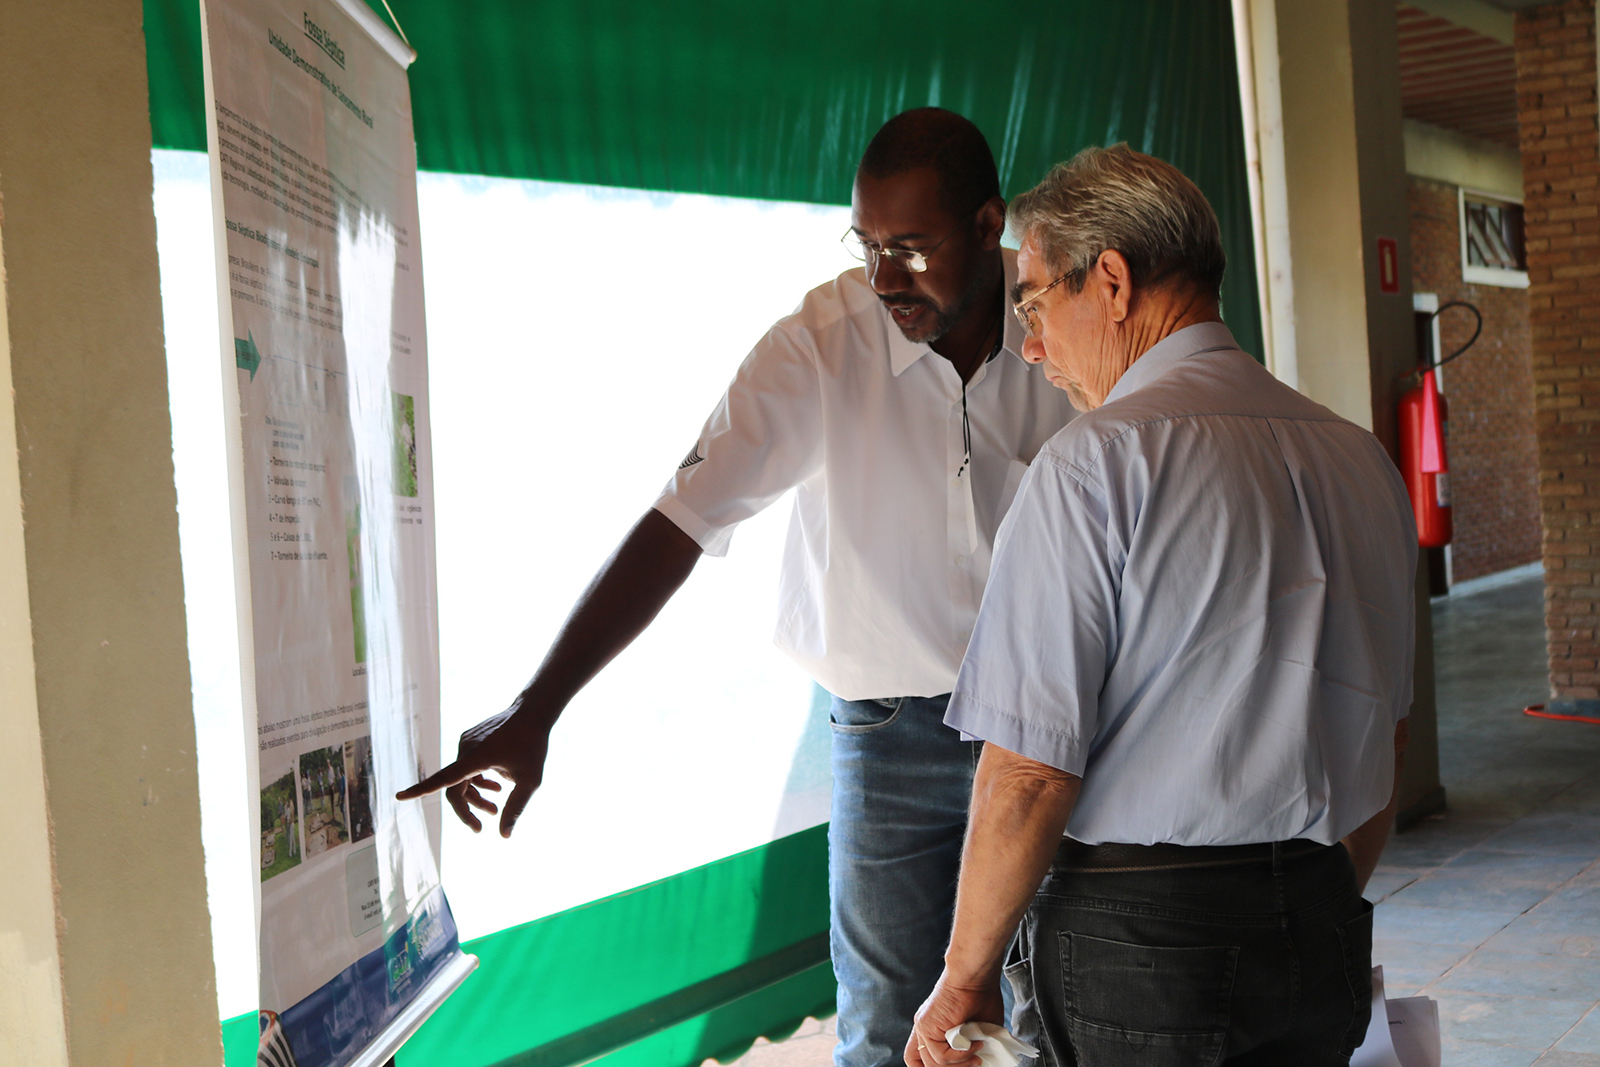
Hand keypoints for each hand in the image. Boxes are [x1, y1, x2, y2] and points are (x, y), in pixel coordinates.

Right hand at [395, 700, 552, 837]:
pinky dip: (477, 781)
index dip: (420, 790)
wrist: (533, 712)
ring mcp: (467, 743)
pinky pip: (467, 766)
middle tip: (479, 829)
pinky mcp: (471, 740)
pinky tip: (496, 788)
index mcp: (475, 758)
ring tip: (494, 809)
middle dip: (466, 810)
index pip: (442, 779)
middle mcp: (466, 749)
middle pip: (454, 788)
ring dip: (475, 796)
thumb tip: (503, 836)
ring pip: (461, 778)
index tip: (400, 796)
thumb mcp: (530, 781)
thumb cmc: (534, 745)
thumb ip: (515, 808)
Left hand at [905, 969, 1005, 1066]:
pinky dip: (960, 1056)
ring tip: (978, 1056)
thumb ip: (972, 1048)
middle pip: (921, 1064)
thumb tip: (980, 1063)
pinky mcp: (926, 1027)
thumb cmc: (981, 997)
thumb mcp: (978, 1030)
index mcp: (932, 1028)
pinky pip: (940, 1056)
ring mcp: (923, 1028)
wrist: (975, 977)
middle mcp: (923, 1029)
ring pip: (933, 1064)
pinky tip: (974, 1045)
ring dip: (960, 1065)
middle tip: (973, 1065)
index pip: (917, 1058)